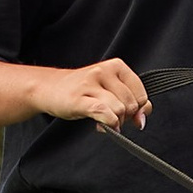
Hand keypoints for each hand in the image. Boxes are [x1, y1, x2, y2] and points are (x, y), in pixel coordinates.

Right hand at [29, 55, 152, 132]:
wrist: (50, 88)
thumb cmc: (84, 91)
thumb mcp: (111, 90)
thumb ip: (132, 101)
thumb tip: (142, 119)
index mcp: (116, 66)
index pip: (141, 94)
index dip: (138, 110)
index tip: (129, 116)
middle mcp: (103, 71)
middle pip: (130, 104)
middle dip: (125, 118)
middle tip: (113, 120)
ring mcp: (90, 84)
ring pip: (119, 109)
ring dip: (116, 123)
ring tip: (106, 123)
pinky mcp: (78, 99)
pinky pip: (103, 112)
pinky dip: (109, 123)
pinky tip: (103, 127)